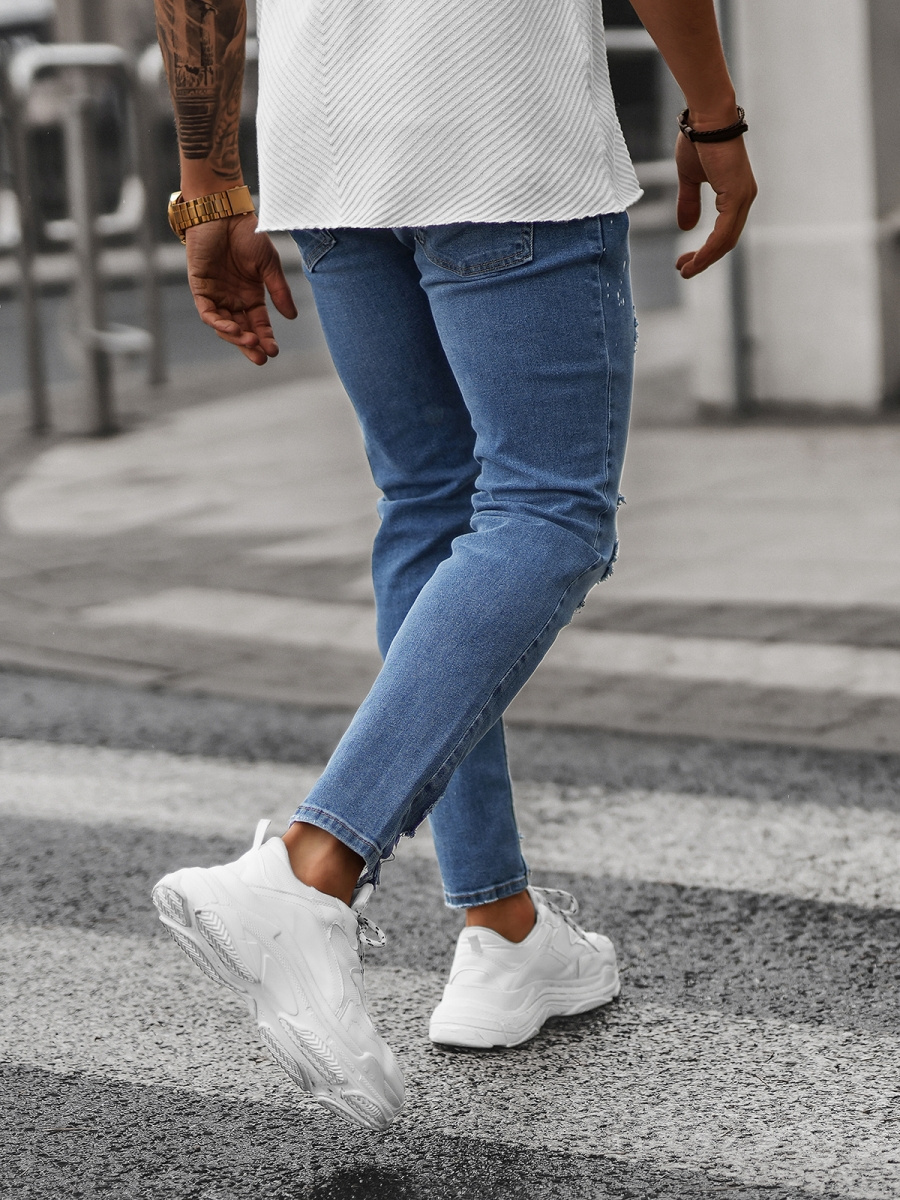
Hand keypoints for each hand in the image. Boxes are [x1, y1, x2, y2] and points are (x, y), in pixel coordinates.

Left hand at [184, 214, 297, 364]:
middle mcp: (233, 299)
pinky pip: (208, 312)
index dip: (266, 337)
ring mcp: (216, 294)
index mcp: (251, 295)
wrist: (224, 212)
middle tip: (262, 358)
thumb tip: (292, 317)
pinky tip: (232, 329)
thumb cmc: (247, 233)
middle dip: (250, 345)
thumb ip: (278, 291)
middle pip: (241, 329)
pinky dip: (219, 323)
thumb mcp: (269, 265)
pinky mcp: (200, 288)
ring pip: (224, 325)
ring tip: (250, 342)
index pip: (258, 323)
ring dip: (236, 336)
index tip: (274, 351)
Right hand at [674, 131, 756, 278]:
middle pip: (726, 241)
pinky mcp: (736, 196)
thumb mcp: (690, 178)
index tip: (685, 261)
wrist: (706, 118)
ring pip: (726, 241)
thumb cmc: (698, 139)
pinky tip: (696, 260)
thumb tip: (686, 227)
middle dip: (704, 259)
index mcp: (735, 194)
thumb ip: (689, 203)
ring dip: (705, 259)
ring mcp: (742, 198)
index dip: (705, 250)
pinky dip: (709, 250)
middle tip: (684, 270)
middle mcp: (744, 198)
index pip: (724, 231)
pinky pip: (723, 233)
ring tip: (686, 271)